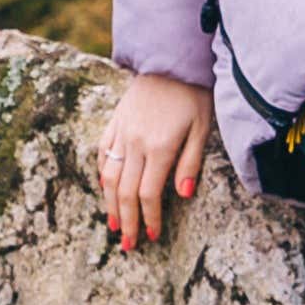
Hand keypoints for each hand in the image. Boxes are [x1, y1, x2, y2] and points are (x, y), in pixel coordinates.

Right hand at [91, 74, 218, 250]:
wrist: (170, 59)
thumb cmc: (193, 94)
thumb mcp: (202, 128)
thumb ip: (191, 162)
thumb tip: (184, 194)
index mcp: (159, 147)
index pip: (148, 194)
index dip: (149, 218)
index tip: (153, 236)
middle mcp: (135, 143)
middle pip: (123, 192)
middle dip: (126, 222)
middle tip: (128, 245)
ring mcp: (121, 132)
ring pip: (108, 176)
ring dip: (110, 205)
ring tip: (113, 226)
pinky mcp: (114, 122)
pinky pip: (103, 153)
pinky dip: (102, 175)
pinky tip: (105, 189)